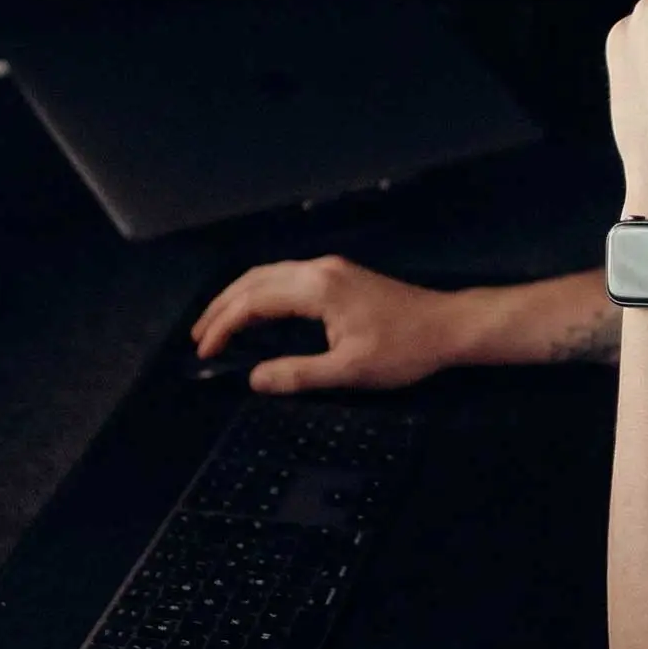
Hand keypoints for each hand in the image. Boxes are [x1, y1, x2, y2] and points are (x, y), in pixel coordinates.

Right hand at [188, 255, 465, 393]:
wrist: (448, 327)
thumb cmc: (404, 348)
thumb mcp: (349, 371)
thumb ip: (298, 374)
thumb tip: (255, 379)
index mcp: (317, 288)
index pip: (253, 301)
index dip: (224, 326)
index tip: (205, 351)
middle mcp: (320, 269)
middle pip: (255, 280)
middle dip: (222, 307)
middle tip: (199, 336)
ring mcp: (331, 269)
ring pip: (270, 274)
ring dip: (240, 297)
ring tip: (219, 324)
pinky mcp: (341, 275)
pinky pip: (287, 277)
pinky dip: (262, 293)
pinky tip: (258, 313)